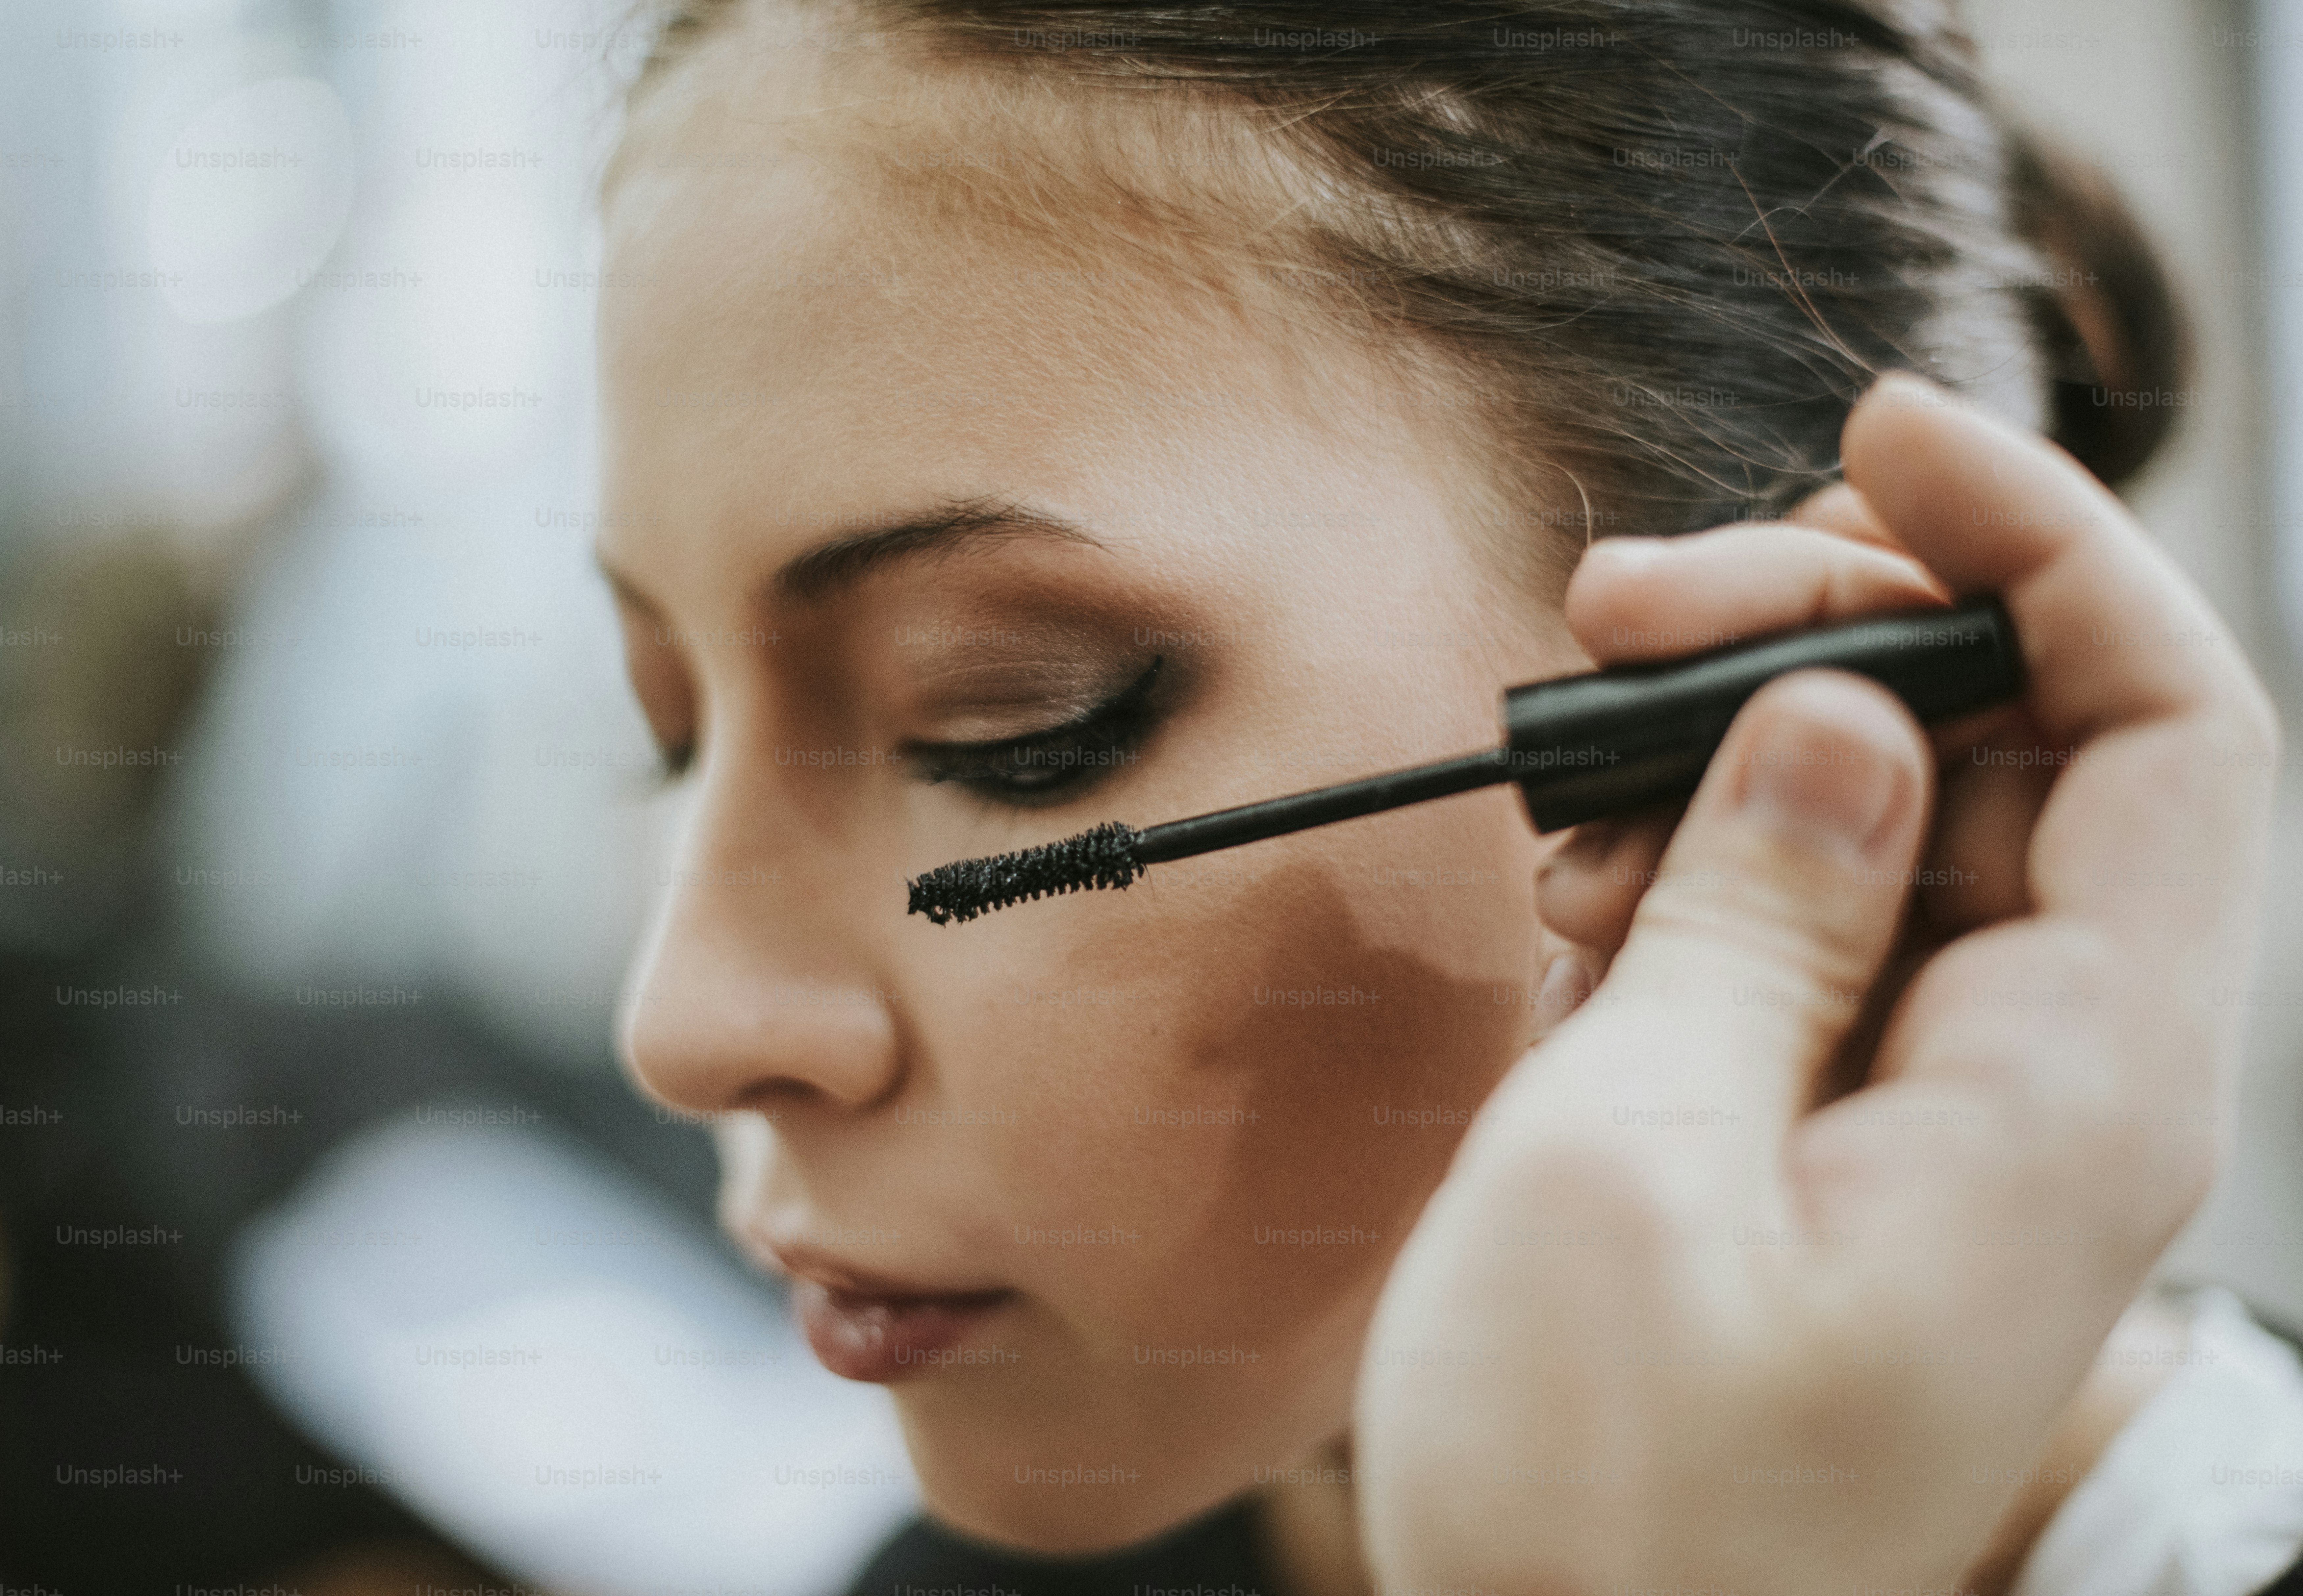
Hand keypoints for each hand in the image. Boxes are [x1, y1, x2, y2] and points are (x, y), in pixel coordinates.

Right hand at [1353, 372, 2279, 1594]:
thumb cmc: (1603, 1496)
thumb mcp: (1629, 1163)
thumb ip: (1751, 921)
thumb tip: (1836, 723)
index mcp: (2067, 1093)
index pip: (2169, 726)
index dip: (2046, 545)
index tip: (1886, 442)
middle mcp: (2045, 1086)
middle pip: (2011, 751)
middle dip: (1828, 629)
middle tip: (1625, 612)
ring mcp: (1942, 1110)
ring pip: (1899, 828)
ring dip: (1733, 754)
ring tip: (1569, 782)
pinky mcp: (1845, 1133)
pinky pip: (1818, 932)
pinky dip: (1701, 872)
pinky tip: (1585, 896)